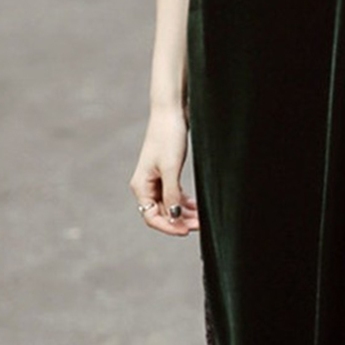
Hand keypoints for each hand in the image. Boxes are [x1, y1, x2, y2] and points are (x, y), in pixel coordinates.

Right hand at [129, 104, 200, 236]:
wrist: (171, 113)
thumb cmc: (168, 137)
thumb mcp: (171, 169)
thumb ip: (171, 195)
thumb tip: (174, 218)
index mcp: (141, 186)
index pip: (151, 217)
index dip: (169, 227)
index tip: (187, 231)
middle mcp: (146, 186)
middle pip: (163, 215)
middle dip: (181, 222)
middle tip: (201, 225)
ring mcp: (156, 182)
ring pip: (171, 208)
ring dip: (186, 215)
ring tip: (203, 218)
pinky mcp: (167, 176)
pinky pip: (176, 198)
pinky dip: (187, 205)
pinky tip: (198, 208)